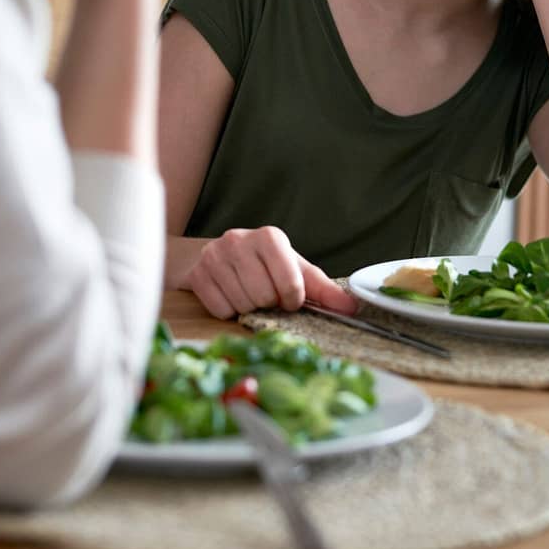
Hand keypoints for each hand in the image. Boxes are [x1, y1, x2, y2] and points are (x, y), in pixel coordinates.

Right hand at [183, 226, 357, 317]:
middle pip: (264, 296)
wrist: (217, 255)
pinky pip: (220, 310)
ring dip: (248, 308)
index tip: (289, 297)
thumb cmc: (262, 264)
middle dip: (268, 303)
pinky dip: (228, 311)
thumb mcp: (294, 270)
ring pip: (242, 304)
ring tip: (247, 294)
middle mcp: (240, 240)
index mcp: (270, 237)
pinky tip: (229, 296)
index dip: (293, 299)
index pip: (291, 283)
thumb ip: (322, 289)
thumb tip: (352, 308)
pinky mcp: (196, 274)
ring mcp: (214, 256)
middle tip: (265, 295)